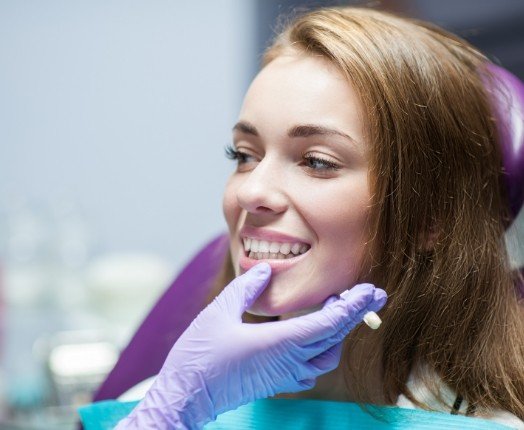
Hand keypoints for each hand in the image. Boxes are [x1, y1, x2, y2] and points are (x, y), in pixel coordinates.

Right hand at [116, 263, 386, 428]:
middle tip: (369, 294)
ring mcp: (284, 376)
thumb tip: (265, 270)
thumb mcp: (219, 312)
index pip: (329, 324)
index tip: (371, 291)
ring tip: (337, 309)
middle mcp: (288, 361)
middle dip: (354, 314)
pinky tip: (313, 337)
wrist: (186, 396)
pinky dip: (322, 350)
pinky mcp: (277, 382)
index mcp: (279, 343)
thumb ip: (246, 288)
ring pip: (327, 356)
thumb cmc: (199, 355)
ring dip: (338, 333)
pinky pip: (312, 368)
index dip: (353, 306)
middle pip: (334, 338)